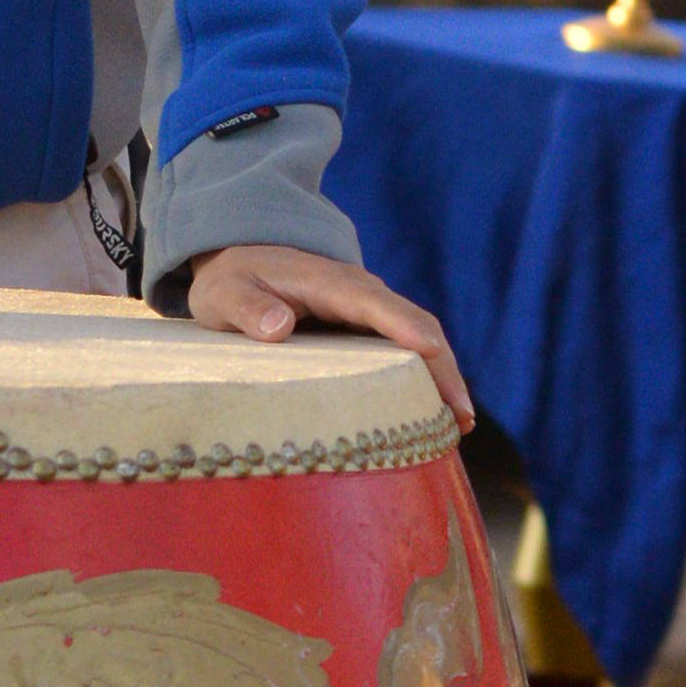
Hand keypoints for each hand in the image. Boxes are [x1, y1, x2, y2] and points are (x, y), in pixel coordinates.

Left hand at [184, 241, 472, 430]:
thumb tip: (279, 325)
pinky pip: (404, 350)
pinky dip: (424, 377)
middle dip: (441, 366)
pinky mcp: (367, 329)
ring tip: (459, 425)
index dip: (403, 326)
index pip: (372, 303)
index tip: (430, 351)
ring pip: (417, 337)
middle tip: (461, 416)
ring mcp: (368, 310)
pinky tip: (433, 415)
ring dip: (442, 376)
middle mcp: (359, 293)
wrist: (239, 261)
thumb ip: (247, 307)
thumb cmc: (231, 282)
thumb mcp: (224, 293)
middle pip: (413, 322)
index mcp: (327, 283)